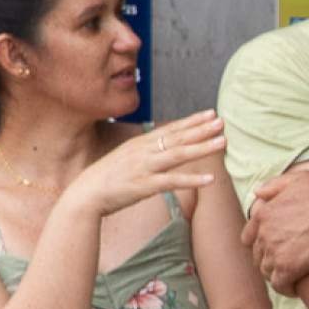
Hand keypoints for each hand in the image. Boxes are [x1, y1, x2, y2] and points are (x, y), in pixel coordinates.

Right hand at [63, 110, 224, 218]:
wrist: (85, 194)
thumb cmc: (106, 178)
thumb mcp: (125, 157)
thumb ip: (144, 151)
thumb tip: (161, 146)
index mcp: (140, 144)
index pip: (171, 129)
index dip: (192, 121)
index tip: (211, 113)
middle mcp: (143, 151)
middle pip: (177, 137)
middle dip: (201, 128)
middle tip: (222, 121)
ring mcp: (144, 168)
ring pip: (178, 155)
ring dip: (202, 147)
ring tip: (223, 142)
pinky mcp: (144, 186)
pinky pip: (173, 182)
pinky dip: (192, 179)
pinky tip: (210, 179)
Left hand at [244, 169, 308, 291]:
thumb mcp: (301, 179)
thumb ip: (275, 185)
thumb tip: (256, 193)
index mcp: (264, 213)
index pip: (249, 235)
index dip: (259, 243)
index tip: (273, 248)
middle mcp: (265, 233)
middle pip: (258, 255)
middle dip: (270, 259)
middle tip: (287, 262)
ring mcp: (275, 252)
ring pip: (267, 271)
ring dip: (278, 274)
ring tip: (293, 275)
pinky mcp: (288, 269)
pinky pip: (279, 285)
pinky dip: (286, 287)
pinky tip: (297, 286)